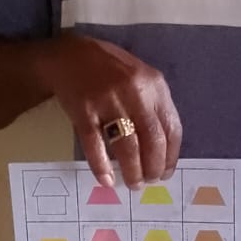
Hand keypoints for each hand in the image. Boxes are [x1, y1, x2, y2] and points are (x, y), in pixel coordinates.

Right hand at [34, 36, 181, 188]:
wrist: (68, 56)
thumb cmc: (109, 71)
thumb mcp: (140, 79)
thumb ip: (154, 106)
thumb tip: (162, 150)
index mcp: (154, 85)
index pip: (171, 128)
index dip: (170, 156)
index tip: (165, 172)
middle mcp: (135, 92)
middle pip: (152, 141)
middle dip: (153, 168)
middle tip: (148, 181)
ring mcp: (108, 101)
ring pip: (127, 146)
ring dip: (132, 171)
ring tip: (132, 184)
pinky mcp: (84, 110)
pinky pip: (95, 144)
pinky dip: (101, 166)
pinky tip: (106, 179)